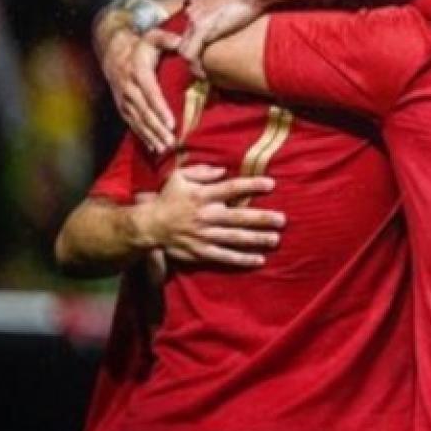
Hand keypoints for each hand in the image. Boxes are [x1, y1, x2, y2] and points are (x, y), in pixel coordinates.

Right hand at [102, 25, 180, 152]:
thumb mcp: (152, 37)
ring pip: (138, 121)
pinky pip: (133, 124)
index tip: (171, 122)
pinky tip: (155, 148)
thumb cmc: (140, 46)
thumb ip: (167, 39)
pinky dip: (143, 137)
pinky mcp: (123, 107)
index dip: (160, 109)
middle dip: (158, 128)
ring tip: (165, 148)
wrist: (114, 53)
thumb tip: (182, 42)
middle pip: (145, 112)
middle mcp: (129, 89)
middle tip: (172, 142)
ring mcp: (124, 100)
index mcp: (138, 73)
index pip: (151, 94)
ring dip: (152, 136)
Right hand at [138, 164, 283, 268]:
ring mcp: (204, 236)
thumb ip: (200, 171)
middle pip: (239, 217)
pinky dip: (242, 259)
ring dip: (256, 239)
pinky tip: (259, 260)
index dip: (251, 185)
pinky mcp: (201, 252)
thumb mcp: (178, 177)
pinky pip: (224, 257)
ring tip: (275, 239)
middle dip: (262, 219)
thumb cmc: (168, 199)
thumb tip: (222, 171)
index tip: (271, 184)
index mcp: (202, 196)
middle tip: (282, 220)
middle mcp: (206, 216)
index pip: (231, 188)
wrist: (149, 226)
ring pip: (235, 238)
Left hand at [176, 0, 262, 76]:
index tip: (205, 47)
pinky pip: (189, 53)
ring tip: (202, 74)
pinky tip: (203, 75)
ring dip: (191, 62)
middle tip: (201, 64)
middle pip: (182, 35)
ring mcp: (195, 18)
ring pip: (181, 46)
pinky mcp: (202, 29)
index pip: (189, 20)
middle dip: (190, 50)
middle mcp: (193, 8)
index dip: (195, 36)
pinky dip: (194, 66)